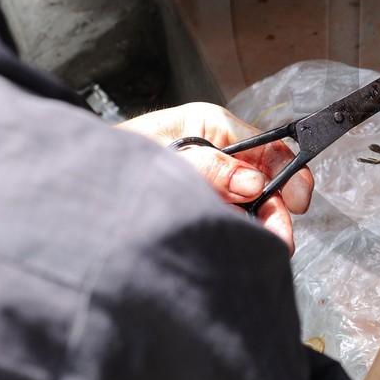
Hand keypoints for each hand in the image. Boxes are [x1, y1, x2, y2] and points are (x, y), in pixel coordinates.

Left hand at [119, 103, 313, 249]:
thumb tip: (252, 183)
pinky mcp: (203, 213)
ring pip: (251, 210)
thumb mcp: (165, 154)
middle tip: (279, 239)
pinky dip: (239, 239)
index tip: (299, 201)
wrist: (81, 186)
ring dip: (260, 229)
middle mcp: (219, 157)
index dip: (290, 173)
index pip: (269, 147)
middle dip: (276, 212)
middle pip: (265, 184)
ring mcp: (213, 187)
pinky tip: (239, 251)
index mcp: (214, 128)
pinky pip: (230, 226)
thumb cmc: (117, 157)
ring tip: (263, 250)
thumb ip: (208, 167)